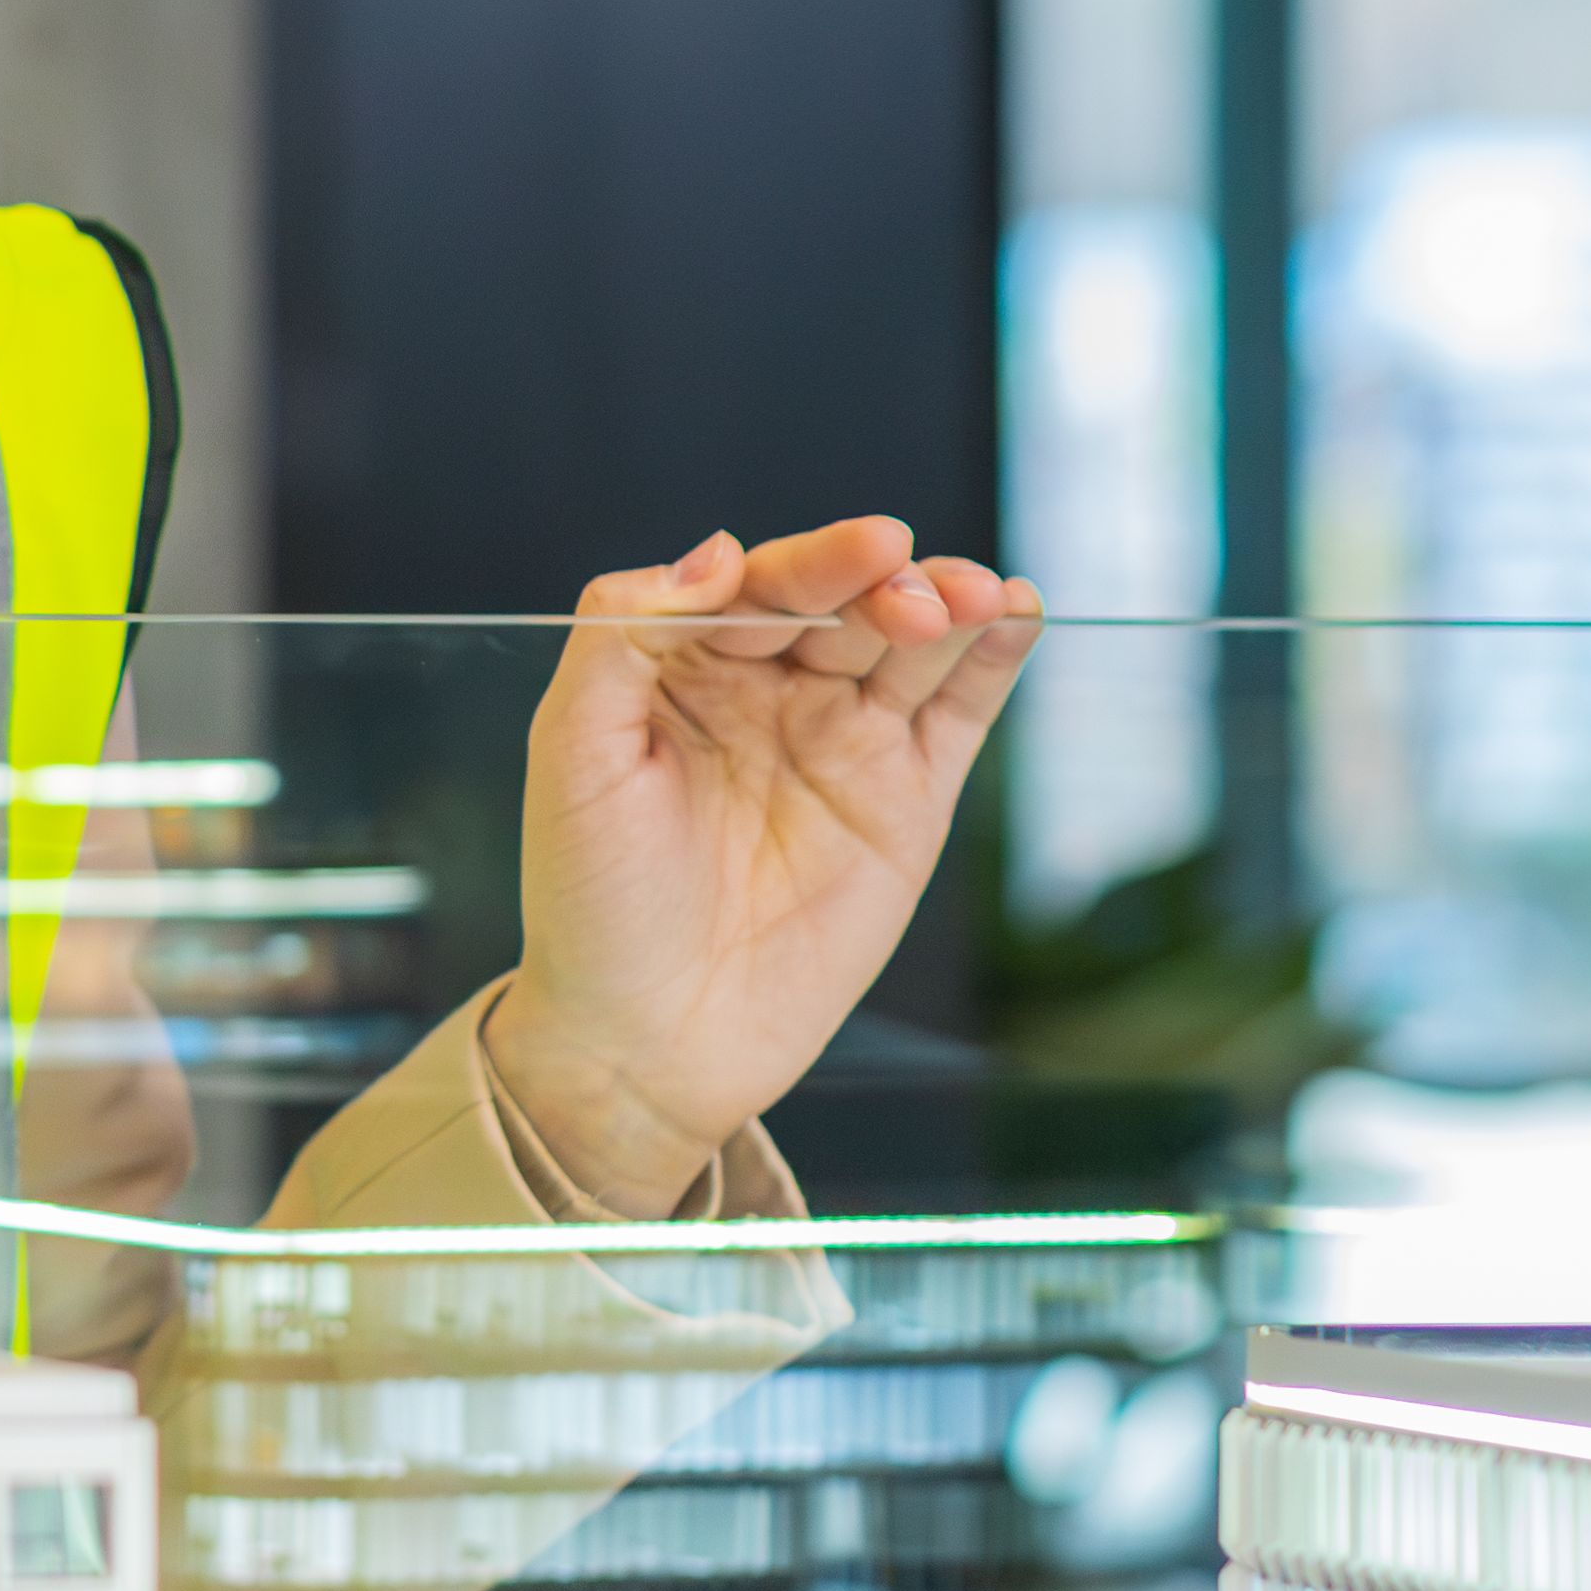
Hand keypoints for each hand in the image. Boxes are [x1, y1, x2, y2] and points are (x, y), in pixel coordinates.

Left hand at [486, 517, 1035, 1217]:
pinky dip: (992, 658)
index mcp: (683, 664)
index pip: (755, 586)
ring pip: (908, 644)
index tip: (858, 551)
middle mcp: (769, 687)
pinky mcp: (906, 797)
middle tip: (912, 591)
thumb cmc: (592, 901)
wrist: (649, 1039)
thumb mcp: (575, 754)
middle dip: (882, 584)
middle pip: (842, 603)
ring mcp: (843, 738)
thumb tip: (713, 551)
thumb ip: (622, 639)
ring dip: (948, 605)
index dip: (805, 565)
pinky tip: (1015, 613)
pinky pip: (957, 709)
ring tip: (973, 595)